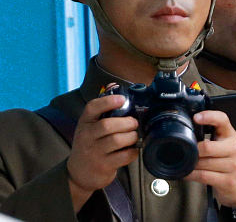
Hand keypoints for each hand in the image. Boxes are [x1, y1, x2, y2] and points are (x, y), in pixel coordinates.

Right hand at [67, 95, 138, 209]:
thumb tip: (113, 85)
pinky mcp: (104, 166)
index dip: (107, 101)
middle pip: (108, 125)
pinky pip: (124, 156)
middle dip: (126, 122)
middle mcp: (87, 137)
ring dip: (131, 136)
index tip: (121, 99)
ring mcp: (94, 153)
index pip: (92, 108)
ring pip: (117, 140)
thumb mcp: (90, 125)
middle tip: (134, 123)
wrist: (79, 173)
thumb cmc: (90, 144)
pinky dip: (132, 151)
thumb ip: (102, 107)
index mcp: (85, 123)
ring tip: (133, 136)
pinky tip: (132, 149)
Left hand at [185, 110, 235, 215]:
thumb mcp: (227, 147)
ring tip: (185, 164)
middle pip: (206, 147)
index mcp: (232, 136)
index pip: (223, 120)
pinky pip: (204, 176)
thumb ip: (212, 140)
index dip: (209, 116)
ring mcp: (233, 166)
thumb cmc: (232, 163)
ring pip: (203, 163)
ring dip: (190, 165)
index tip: (196, 117)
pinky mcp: (228, 181)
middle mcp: (235, 149)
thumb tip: (188, 137)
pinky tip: (187, 174)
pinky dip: (191, 175)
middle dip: (192, 151)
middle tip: (184, 152)